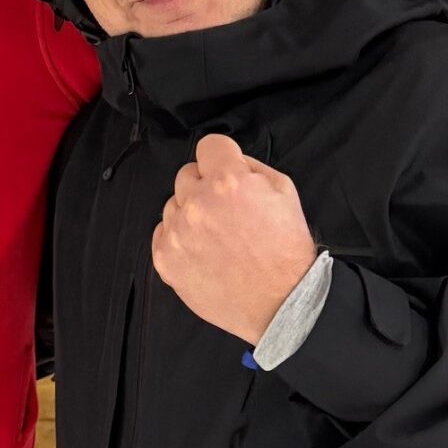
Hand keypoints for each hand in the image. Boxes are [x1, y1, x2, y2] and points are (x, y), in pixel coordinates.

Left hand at [151, 134, 317, 344]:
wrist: (279, 302)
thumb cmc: (285, 250)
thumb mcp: (284, 191)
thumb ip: (251, 166)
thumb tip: (229, 158)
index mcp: (228, 182)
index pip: (209, 145)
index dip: (222, 157)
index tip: (226, 170)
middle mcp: (197, 203)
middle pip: (187, 174)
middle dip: (205, 186)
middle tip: (227, 211)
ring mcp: (177, 232)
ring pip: (173, 204)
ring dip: (191, 214)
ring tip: (217, 237)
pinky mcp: (165, 258)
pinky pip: (161, 232)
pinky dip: (178, 239)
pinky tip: (204, 251)